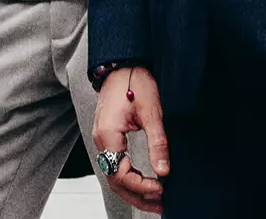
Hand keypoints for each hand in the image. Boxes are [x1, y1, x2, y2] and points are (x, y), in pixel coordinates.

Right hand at [94, 66, 168, 212]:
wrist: (123, 62)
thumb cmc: (135, 80)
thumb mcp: (152, 111)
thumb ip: (158, 143)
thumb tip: (164, 172)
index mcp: (108, 135)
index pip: (121, 174)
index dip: (142, 185)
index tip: (162, 188)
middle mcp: (101, 141)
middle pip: (115, 180)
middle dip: (137, 195)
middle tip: (161, 203)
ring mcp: (102, 139)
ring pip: (114, 175)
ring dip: (133, 189)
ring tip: (156, 199)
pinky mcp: (108, 136)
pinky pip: (115, 164)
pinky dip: (129, 177)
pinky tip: (145, 181)